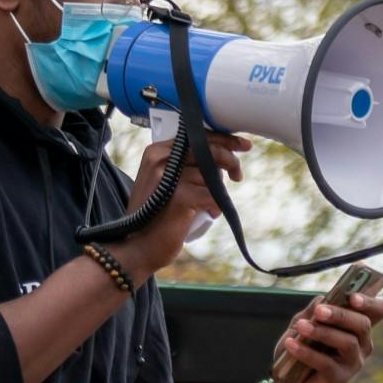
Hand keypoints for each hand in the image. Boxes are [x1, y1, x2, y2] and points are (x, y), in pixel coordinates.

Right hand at [109, 131, 250, 282]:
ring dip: (216, 192)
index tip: (243, 145)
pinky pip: (214, 196)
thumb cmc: (157, 215)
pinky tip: (208, 214)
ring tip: (205, 206)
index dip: (224, 140)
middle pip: (209, 151)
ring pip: (213, 176)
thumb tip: (223, 155)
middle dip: (230, 162)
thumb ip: (186, 164)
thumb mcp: (166, 181)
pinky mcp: (181, 197)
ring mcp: (169, 177)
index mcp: (157, 152)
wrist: (138, 246)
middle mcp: (160, 160)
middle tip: (237, 175)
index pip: (197, 136)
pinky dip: (215, 207)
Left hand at [263, 293, 382, 382]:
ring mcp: (352, 363)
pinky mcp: (338, 380)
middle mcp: (361, 345)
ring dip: (323, 332)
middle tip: (320, 311)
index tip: (352, 296)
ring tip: (300, 326)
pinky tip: (291, 344)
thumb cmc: (298, 352)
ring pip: (347, 342)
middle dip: (341, 315)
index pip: (377, 311)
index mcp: (356, 328)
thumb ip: (312, 312)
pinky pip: (326, 363)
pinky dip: (307, 352)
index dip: (370, 302)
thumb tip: (322, 299)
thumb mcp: (301, 325)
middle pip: (363, 324)